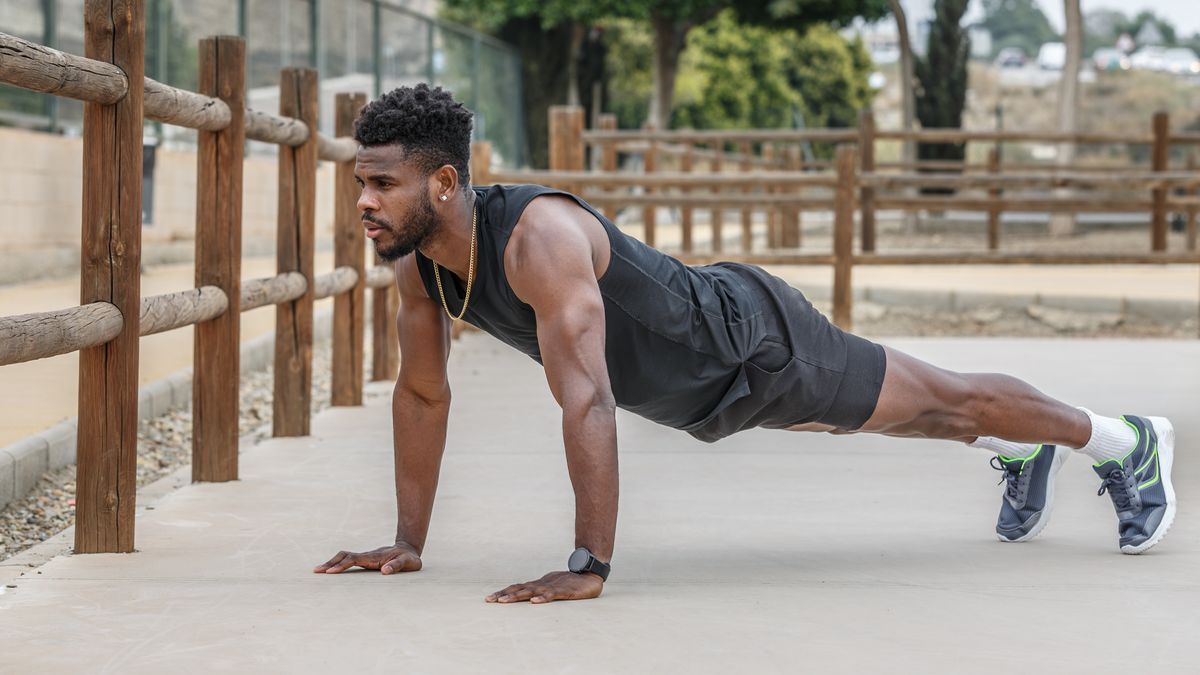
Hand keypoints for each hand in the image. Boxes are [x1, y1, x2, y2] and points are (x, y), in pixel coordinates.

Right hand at [313, 543, 421, 574]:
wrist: (408, 550)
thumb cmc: (408, 558)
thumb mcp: (407, 563)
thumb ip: (397, 566)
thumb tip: (384, 571)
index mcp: (374, 557)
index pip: (354, 559)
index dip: (342, 565)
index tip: (331, 572)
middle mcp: (367, 556)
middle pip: (344, 556)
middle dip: (330, 563)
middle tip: (316, 571)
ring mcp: (365, 557)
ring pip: (344, 557)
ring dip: (331, 562)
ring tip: (318, 571)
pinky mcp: (365, 560)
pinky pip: (348, 561)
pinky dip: (337, 564)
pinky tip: (330, 570)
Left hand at [485, 570, 603, 603]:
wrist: (589, 573)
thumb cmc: (570, 582)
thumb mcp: (551, 587)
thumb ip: (540, 592)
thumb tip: (527, 599)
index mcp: (538, 585)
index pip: (518, 587)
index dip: (504, 592)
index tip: (490, 599)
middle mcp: (542, 584)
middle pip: (520, 589)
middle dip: (504, 594)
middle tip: (490, 600)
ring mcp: (552, 587)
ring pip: (532, 591)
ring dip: (517, 596)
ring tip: (504, 601)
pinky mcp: (564, 591)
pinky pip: (552, 595)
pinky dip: (542, 598)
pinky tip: (534, 602)